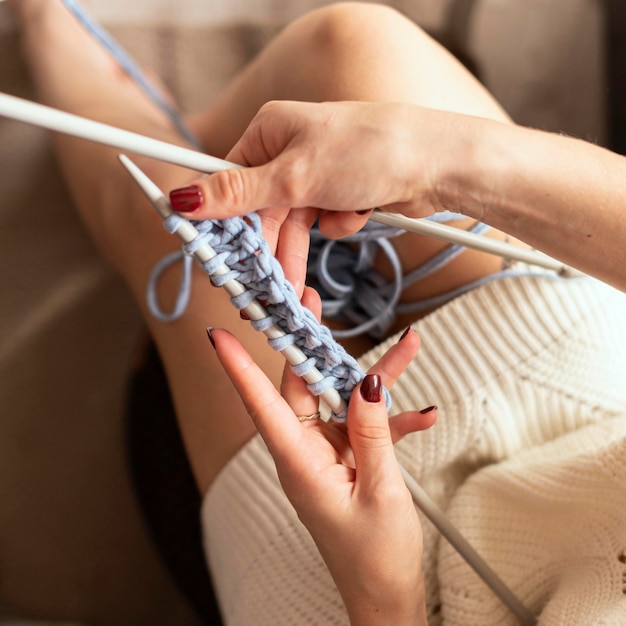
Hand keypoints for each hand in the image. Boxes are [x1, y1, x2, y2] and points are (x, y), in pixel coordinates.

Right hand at [169, 100, 478, 291]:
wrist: (437, 162)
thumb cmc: (367, 151)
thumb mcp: (294, 176)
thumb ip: (238, 192)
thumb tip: (182, 197)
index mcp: (270, 132)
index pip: (228, 181)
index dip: (219, 221)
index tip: (215, 257)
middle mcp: (290, 149)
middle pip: (261, 210)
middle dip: (267, 249)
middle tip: (261, 289)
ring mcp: (318, 171)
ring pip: (294, 222)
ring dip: (300, 249)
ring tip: (298, 287)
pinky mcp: (343, 190)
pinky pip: (325, 220)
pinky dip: (338, 224)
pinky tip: (357, 212)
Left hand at [210, 288, 434, 624]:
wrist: (386, 598)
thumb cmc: (374, 559)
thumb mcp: (380, 491)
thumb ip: (373, 432)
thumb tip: (368, 384)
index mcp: (299, 464)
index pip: (262, 405)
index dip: (239, 368)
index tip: (218, 334)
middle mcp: (306, 453)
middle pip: (302, 387)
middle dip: (312, 344)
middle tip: (312, 299)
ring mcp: (327, 454)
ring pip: (342, 400)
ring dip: (374, 378)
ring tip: (405, 347)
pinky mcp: (348, 459)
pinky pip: (366, 426)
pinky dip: (393, 419)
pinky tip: (424, 414)